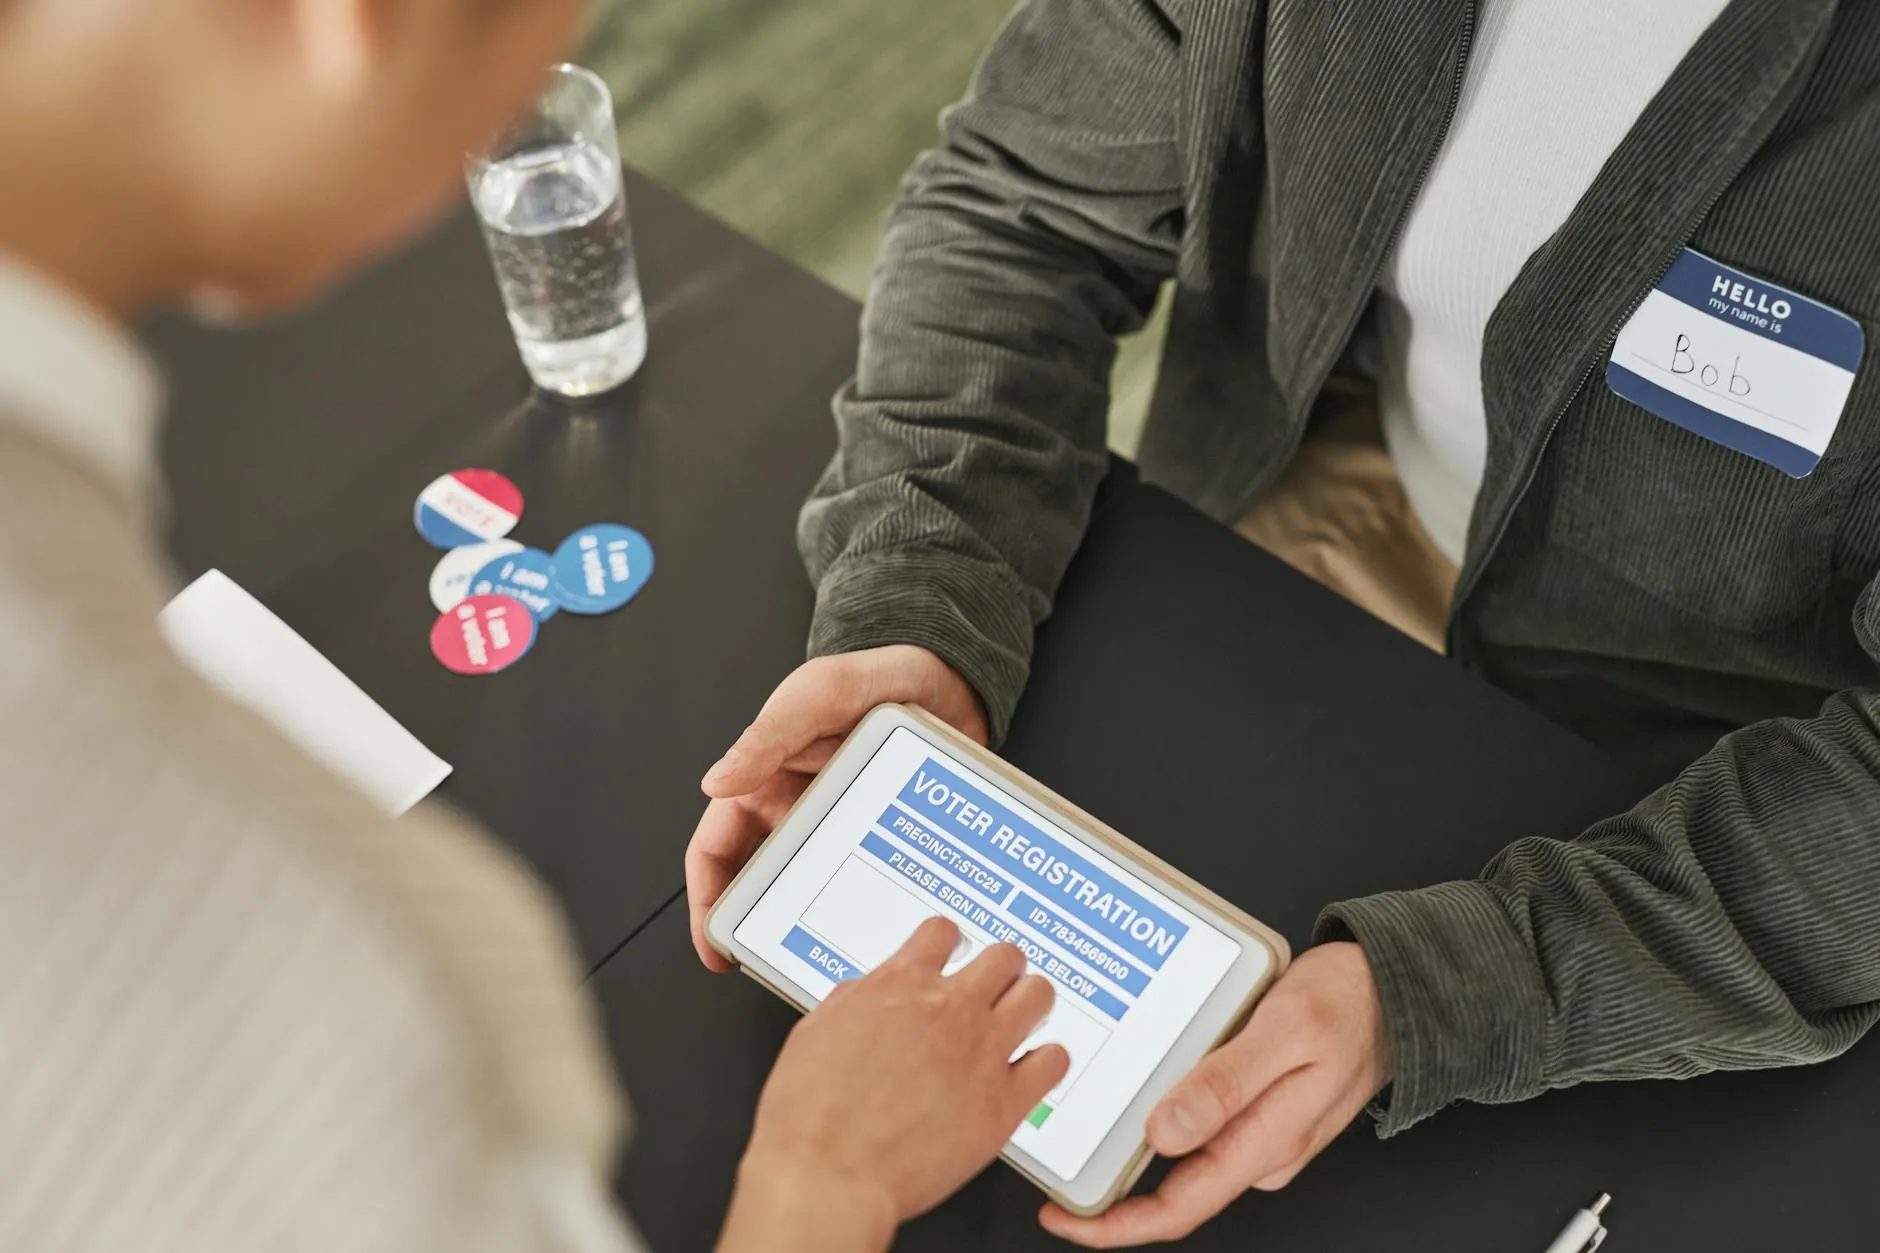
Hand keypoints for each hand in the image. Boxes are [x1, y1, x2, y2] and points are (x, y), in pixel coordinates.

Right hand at [686, 645, 986, 968]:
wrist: (945, 674)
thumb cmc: (869, 675)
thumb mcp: (816, 696)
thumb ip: (769, 736)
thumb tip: (718, 782)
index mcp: (761, 785)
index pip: (718, 852)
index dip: (709, 903)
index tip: (717, 948)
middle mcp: (795, 813)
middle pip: (765, 885)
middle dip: (767, 927)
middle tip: (786, 962)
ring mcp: (840, 828)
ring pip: (819, 889)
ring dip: (824, 920)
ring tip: (843, 952)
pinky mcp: (883, 835)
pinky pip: (870, 877)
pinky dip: (873, 902)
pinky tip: (891, 924)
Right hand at [720, 918, 1069, 1252]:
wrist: (828, 1172)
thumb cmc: (810, 1114)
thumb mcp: (815, 1032)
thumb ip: (852, 1002)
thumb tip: (866, 994)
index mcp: (900, 986)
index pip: (943, 933)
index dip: (948, 941)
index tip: (951, 952)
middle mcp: (949, 1010)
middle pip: (1004, 957)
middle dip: (999, 968)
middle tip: (994, 984)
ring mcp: (982, 1053)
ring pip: (1038, 996)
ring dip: (1030, 1002)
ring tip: (1022, 1015)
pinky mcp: (1003, 1103)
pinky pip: (1053, 1063)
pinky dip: (1048, 1061)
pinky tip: (1035, 1068)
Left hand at [1041, 942, 1390, 1245]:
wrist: (1395, 990)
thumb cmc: (1348, 1005)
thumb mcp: (1284, 1032)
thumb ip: (1224, 1084)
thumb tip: (1166, 1133)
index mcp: (1266, 1141)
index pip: (1180, 1208)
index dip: (1116, 1224)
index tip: (1066, 1216)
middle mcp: (1261, 1148)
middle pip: (1172, 1190)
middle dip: (1115, 1187)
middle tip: (1061, 1161)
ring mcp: (1259, 1132)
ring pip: (1182, 1154)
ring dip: (1134, 1147)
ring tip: (1087, 1118)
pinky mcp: (1256, 1109)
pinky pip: (1198, 1123)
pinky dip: (1160, 1113)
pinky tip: (1137, 1087)